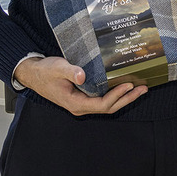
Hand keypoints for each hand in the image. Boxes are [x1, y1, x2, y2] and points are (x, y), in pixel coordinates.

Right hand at [13, 55, 145, 115]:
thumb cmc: (45, 71)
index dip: (116, 96)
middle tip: (143, 89)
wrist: (33, 73)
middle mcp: (80, 106)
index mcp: (75, 103)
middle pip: (108, 107)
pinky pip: (103, 99)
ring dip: (124, 97)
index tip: (129, 85)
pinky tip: (125, 85)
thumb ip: (70, 71)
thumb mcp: (57, 68)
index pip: (101, 104)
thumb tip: (82, 75)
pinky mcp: (83, 97)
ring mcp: (82, 103)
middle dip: (127, 99)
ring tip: (140, 88)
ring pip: (107, 104)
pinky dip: (116, 94)